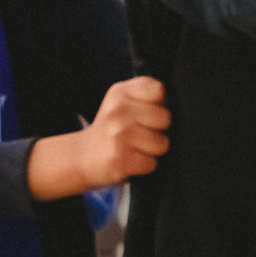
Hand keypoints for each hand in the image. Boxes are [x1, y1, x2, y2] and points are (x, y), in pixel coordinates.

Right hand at [29, 76, 170, 201]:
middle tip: (141, 134)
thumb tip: (173, 106)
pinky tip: (130, 160)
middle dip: (159, 130)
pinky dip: (144, 166)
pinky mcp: (119, 159)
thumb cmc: (110, 131)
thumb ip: (146, 98)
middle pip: (165, 118)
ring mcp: (118, 135)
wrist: (82, 157)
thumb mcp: (121, 103)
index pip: (159, 90)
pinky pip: (152, 163)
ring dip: (153, 151)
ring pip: (162, 143)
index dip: (161, 104)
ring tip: (135, 148)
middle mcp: (118, 110)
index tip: (148, 113)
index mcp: (120, 92)